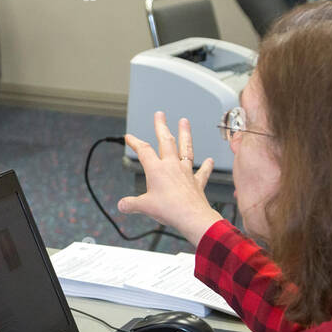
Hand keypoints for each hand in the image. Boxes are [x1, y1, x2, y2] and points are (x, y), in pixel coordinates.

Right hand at [117, 112, 221, 245]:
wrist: (192, 217)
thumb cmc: (169, 210)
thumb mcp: (144, 207)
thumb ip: (131, 204)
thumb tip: (121, 205)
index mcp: (156, 170)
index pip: (143, 151)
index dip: (135, 142)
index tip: (129, 137)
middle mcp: (172, 166)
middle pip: (166, 141)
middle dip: (161, 126)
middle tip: (160, 114)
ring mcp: (186, 172)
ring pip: (185, 149)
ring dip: (185, 134)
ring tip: (184, 121)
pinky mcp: (197, 182)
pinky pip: (203, 172)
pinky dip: (207, 167)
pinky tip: (210, 161)